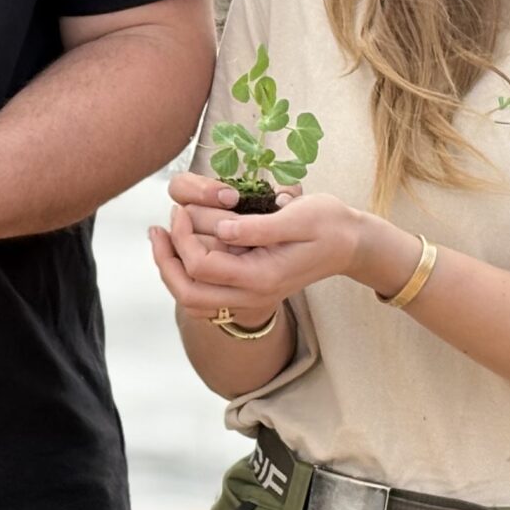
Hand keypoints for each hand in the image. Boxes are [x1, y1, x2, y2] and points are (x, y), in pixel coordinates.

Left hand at [146, 176, 363, 323]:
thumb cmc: (329, 223)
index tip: (181, 209)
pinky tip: (182, 247)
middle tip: (158, 229)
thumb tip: (220, 229)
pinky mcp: (248, 291)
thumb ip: (259, 226)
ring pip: (192, 300)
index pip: (202, 266)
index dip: (183, 238)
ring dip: (171, 270)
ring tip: (162, 237)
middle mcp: (252, 295)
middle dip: (165, 261)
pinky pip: (205, 297)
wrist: (351, 244)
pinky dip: (186, 275)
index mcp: (262, 276)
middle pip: (188, 293)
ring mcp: (250, 298)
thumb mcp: (300, 216)